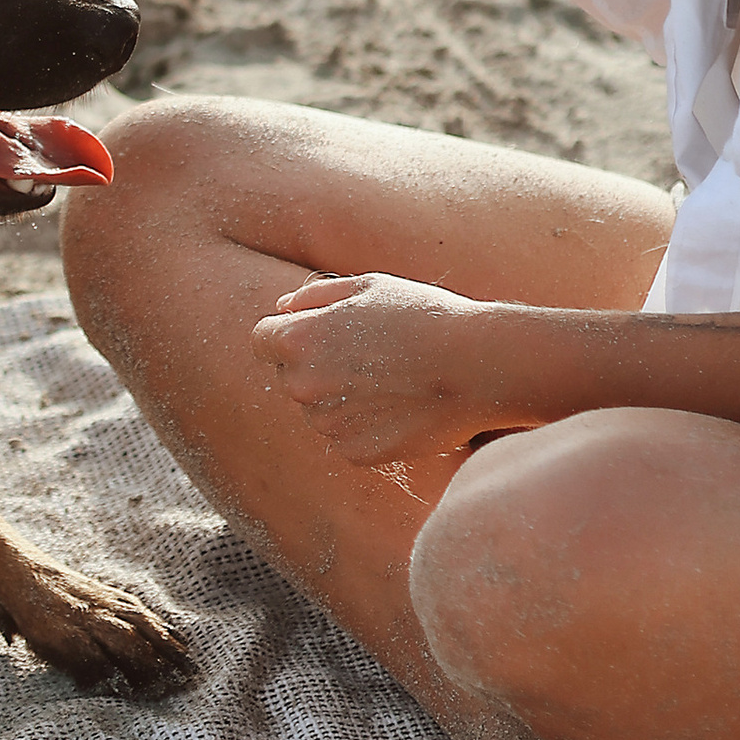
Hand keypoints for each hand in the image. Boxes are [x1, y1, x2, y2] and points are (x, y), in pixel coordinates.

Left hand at [252, 271, 520, 466]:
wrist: (477, 366)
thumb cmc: (423, 316)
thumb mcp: (367, 286)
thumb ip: (314, 297)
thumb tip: (282, 310)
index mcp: (299, 340)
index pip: (262, 339)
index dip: (287, 332)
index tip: (319, 332)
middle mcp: (303, 387)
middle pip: (290, 376)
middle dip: (316, 364)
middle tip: (369, 353)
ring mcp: (329, 425)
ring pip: (319, 409)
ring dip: (341, 397)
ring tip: (391, 379)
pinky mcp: (356, 453)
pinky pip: (346, 437)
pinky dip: (365, 424)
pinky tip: (400, 405)